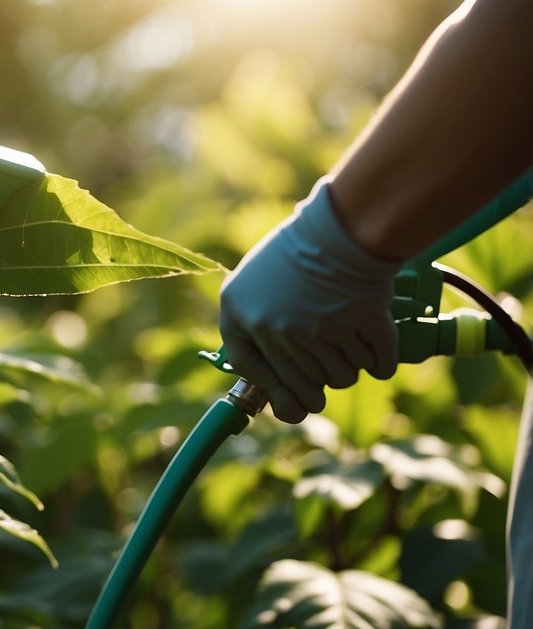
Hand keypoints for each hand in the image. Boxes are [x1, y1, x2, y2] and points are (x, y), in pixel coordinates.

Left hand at [218, 180, 403, 422]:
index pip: (256, 373)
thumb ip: (248, 329)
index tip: (294, 403)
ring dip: (349, 367)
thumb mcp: (247, 286)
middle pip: (304, 384)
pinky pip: (379, 365)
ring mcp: (324, 329)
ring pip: (342, 377)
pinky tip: (378, 354)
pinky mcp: (365, 322)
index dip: (278, 392)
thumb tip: (270, 385)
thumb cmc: (291, 253)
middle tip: (326, 377)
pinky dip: (381, 363)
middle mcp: (281, 330)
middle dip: (317, 386)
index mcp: (246, 319)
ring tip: (348, 345)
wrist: (338, 225)